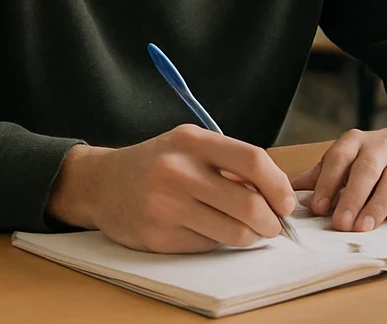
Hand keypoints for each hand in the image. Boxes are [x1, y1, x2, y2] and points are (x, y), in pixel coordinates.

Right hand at [46, 124, 297, 253]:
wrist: (101, 183)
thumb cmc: (155, 164)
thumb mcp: (188, 146)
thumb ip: (227, 162)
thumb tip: (276, 193)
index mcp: (191, 142)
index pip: (253, 161)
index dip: (279, 186)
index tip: (285, 201)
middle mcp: (178, 171)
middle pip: (249, 205)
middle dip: (271, 222)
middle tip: (272, 225)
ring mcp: (166, 205)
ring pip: (234, 233)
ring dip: (248, 236)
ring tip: (242, 229)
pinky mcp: (159, 235)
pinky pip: (208, 246)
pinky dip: (216, 242)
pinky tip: (204, 229)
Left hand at [288, 123, 386, 232]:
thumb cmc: (370, 155)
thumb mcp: (344, 158)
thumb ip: (321, 176)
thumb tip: (290, 195)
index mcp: (353, 141)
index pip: (337, 159)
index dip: (327, 183)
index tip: (318, 207)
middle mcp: (380, 147)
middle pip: (366, 170)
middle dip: (352, 197)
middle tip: (341, 223)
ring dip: (379, 205)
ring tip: (365, 227)